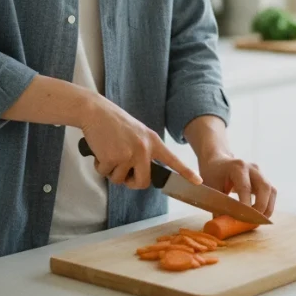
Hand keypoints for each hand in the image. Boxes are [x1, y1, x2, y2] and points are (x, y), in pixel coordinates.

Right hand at [79, 94, 202, 189]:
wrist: (96, 112)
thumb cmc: (115, 124)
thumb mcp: (138, 134)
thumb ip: (144, 152)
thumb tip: (141, 173)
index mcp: (153, 142)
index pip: (173, 160)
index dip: (186, 172)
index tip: (198, 182)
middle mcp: (144, 149)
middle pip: (143, 182)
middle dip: (131, 183)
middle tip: (123, 174)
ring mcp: (129, 154)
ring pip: (120, 180)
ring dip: (112, 171)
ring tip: (109, 151)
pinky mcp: (113, 158)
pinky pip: (105, 173)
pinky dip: (100, 166)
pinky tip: (101, 150)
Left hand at [198, 154, 276, 217]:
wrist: (218, 161)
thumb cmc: (213, 174)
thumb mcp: (211, 188)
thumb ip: (218, 206)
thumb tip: (225, 224)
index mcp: (237, 167)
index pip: (245, 187)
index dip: (246, 205)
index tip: (242, 219)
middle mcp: (252, 168)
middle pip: (265, 187)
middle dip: (261, 206)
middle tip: (253, 221)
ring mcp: (259, 173)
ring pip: (271, 190)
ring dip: (268, 207)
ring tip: (258, 221)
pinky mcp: (263, 179)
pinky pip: (271, 192)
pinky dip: (268, 205)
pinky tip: (260, 215)